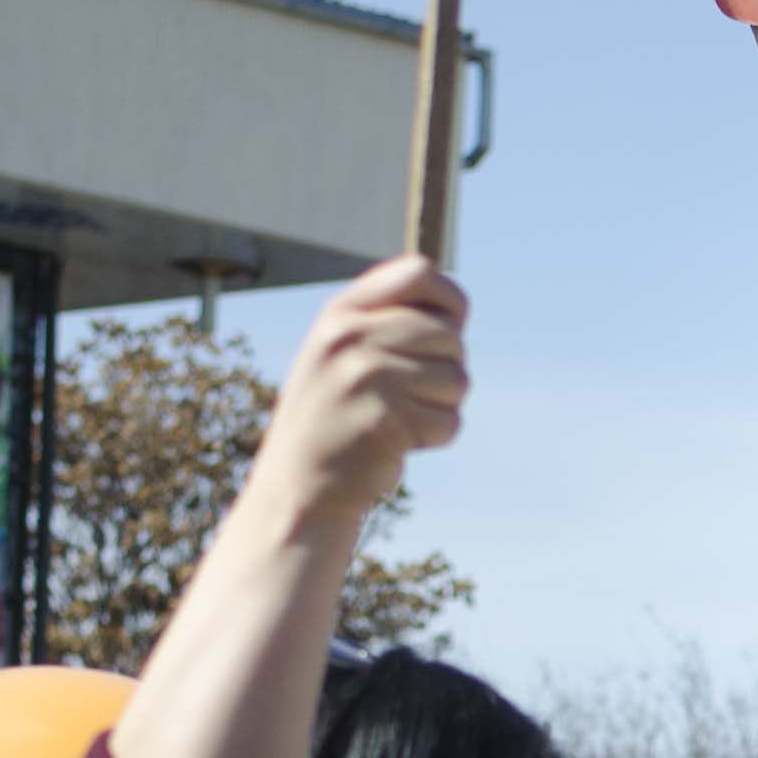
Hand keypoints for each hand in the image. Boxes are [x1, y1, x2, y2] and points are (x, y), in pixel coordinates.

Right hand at [244, 259, 467, 529]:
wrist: (300, 485)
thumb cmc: (335, 416)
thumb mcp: (341, 353)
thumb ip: (386, 323)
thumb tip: (457, 306)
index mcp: (340, 313)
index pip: (420, 272)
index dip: (450, 302)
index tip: (448, 329)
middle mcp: (348, 337)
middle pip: (449, 334)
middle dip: (448, 367)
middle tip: (414, 391)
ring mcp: (364, 377)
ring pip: (457, 379)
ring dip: (442, 405)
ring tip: (399, 418)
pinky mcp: (383, 420)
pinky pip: (449, 421)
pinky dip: (436, 436)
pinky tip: (399, 443)